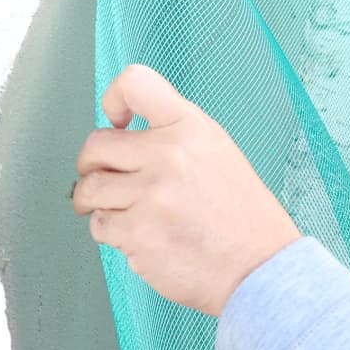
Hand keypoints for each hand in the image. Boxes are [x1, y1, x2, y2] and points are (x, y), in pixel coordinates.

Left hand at [74, 65, 300, 316]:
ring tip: (122, 210)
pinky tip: (141, 234)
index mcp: (190, 127)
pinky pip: (100, 226)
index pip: (136, 83)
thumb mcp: (216, 151)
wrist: (259, 267)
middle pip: (95, 146)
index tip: (115, 120)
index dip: (113, 99)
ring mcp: (151, 196)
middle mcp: (168, 154)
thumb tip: (119, 137)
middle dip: (91, 165)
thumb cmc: (240, 213)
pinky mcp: (137, 235)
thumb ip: (172, 136)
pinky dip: (112, 232)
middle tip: (102, 177)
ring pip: (90, 190)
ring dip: (97, 202)